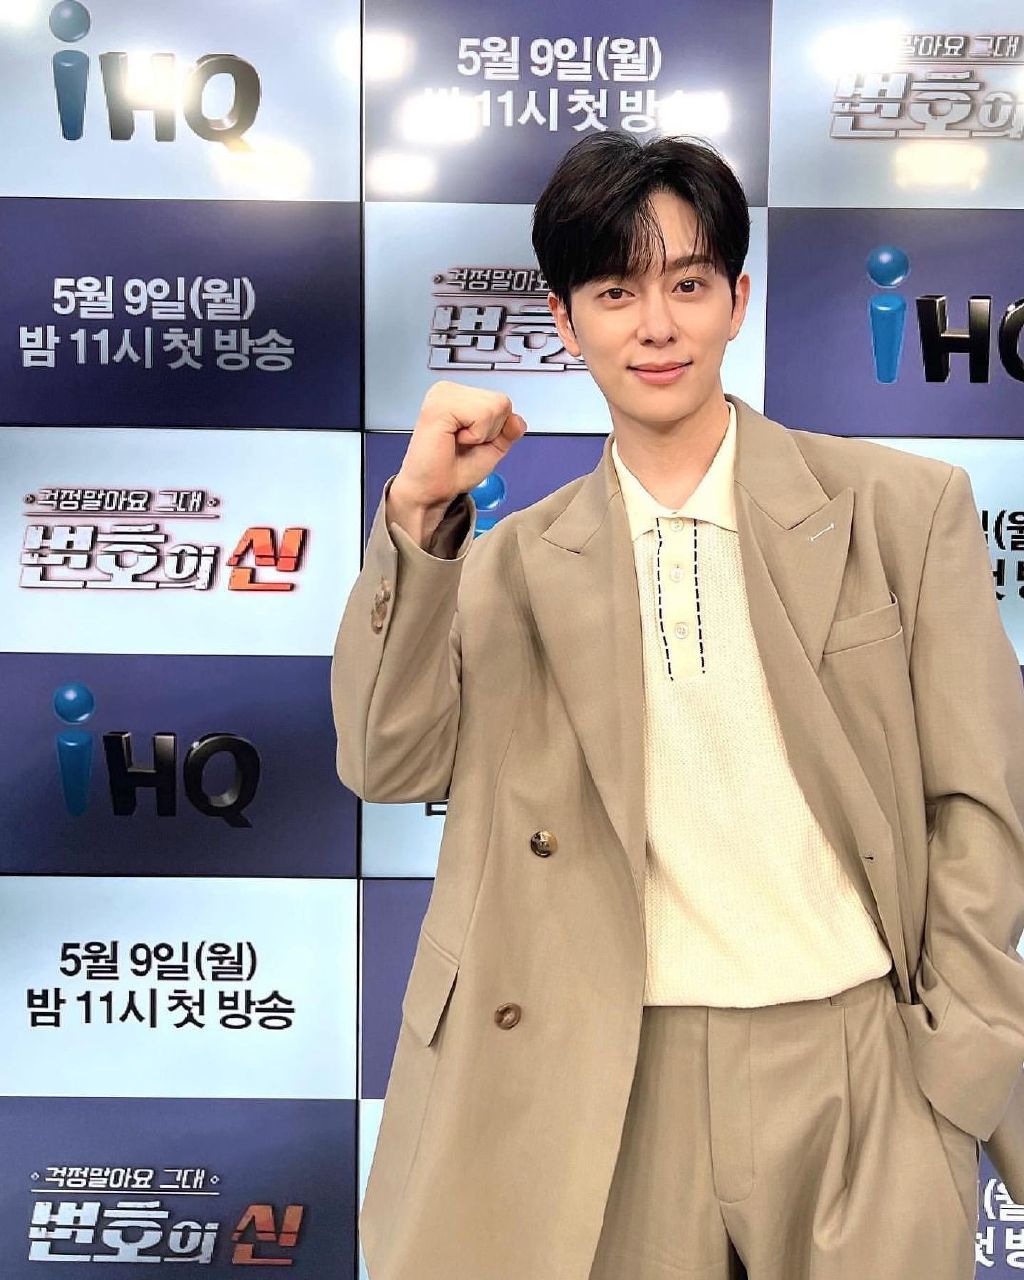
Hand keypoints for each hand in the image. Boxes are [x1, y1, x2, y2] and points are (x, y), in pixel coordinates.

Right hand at [392, 380, 528, 511]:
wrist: (432, 492)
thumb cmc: (453, 471)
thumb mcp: (491, 448)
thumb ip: (508, 431)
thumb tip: (517, 420)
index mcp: (458, 396)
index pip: (502, 401)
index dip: (495, 430)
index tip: (469, 442)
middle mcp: (448, 391)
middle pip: (502, 402)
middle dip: (490, 431)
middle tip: (463, 444)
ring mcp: (442, 395)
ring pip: (495, 406)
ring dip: (481, 434)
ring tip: (458, 442)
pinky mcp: (439, 406)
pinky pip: (482, 414)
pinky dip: (475, 435)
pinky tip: (453, 440)